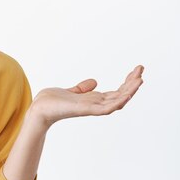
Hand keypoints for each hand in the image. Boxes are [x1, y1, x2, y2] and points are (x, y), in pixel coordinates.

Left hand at [30, 64, 144, 127]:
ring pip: (117, 101)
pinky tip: (127, 94)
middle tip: (142, 70)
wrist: (38, 109)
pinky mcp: (85, 110)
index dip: (127, 83)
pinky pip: (106, 108)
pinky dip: (118, 102)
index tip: (136, 71)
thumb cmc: (51, 102)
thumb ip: (82, 88)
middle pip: (120, 95)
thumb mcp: (70, 91)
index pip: (116, 92)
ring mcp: (91, 108)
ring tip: (140, 79)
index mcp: (93, 100)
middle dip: (132, 83)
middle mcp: (95, 105)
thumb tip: (94, 82)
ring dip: (130, 91)